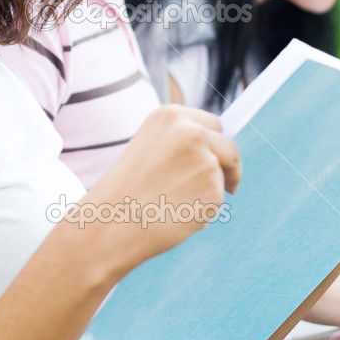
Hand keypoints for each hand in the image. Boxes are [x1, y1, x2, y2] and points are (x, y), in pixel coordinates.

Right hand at [82, 105, 240, 271]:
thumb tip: (218, 154)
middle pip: (229, 147)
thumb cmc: (124, 191)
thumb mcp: (149, 148)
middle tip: (224, 185)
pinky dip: (203, 211)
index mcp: (170, 116)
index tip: (216, 158)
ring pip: (224, 177)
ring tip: (172, 203)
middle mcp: (191, 131)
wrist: (110, 223)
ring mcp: (205, 159)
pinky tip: (175, 214)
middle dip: (228, 166)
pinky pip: (218, 201)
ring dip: (209, 192)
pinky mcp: (213, 189)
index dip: (215, 144)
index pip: (212, 124)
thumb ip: (181, 143)